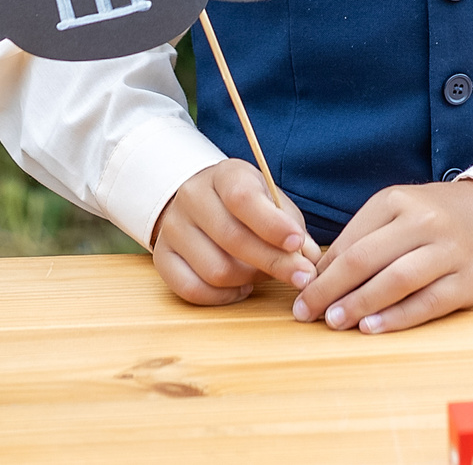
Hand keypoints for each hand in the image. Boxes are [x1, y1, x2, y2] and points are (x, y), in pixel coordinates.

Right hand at [149, 159, 319, 305]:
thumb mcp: (271, 201)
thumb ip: (291, 226)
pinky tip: (241, 286)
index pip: (243, 198)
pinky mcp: (162, 257)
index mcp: (223, 175)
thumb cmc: (247, 204)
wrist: (201, 201)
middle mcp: (192, 197)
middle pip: (232, 239)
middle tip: (302, 277)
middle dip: (273, 263)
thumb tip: (309, 259)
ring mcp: (173, 228)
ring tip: (263, 274)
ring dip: (249, 279)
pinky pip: (193, 290)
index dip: (272, 224)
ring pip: (216, 270)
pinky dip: (224, 297)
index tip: (297, 243)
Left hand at [289, 179, 472, 334]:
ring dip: (359, 305)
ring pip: (396, 281)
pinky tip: (371, 328)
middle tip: (307, 313)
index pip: (350, 240)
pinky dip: (397, 318)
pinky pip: (427, 303)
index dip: (321, 271)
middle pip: (366, 259)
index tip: (301, 293)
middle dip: (330, 290)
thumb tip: (318, 276)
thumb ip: (361, 238)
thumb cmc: (434, 218)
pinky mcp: (469, 281)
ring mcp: (449, 251)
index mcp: (397, 201)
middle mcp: (424, 221)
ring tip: (333, 322)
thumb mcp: (397, 212)